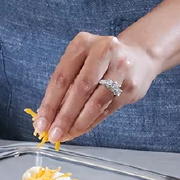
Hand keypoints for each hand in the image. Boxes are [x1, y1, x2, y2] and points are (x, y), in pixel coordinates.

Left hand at [35, 33, 159, 142]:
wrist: (138, 56)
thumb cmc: (99, 62)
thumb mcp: (79, 63)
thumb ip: (64, 88)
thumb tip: (47, 119)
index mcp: (83, 43)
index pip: (61, 78)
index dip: (49, 104)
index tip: (41, 124)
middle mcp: (103, 52)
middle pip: (79, 89)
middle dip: (64, 116)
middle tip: (53, 134)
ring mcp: (120, 68)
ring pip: (96, 102)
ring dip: (78, 123)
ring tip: (66, 135)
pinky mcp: (130, 86)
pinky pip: (106, 109)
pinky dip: (90, 122)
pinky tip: (79, 130)